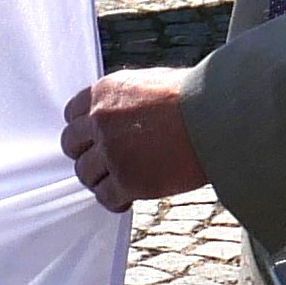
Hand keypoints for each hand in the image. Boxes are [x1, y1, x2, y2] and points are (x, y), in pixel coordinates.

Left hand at [60, 68, 206, 210]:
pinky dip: (114, 201)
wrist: (214, 117)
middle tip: (105, 163)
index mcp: (104, 92)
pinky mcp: (126, 180)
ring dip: (100, 180)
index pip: (72, 114)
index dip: (83, 130)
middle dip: (86, 154)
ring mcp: (111, 151)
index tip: (94, 140)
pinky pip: (104, 197)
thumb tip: (121, 114)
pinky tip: (128, 199)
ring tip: (121, 182)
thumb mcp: (150, 83)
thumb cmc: (193, 97)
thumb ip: (125, 100)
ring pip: (84, 174)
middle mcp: (100, 120)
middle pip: (71, 145)